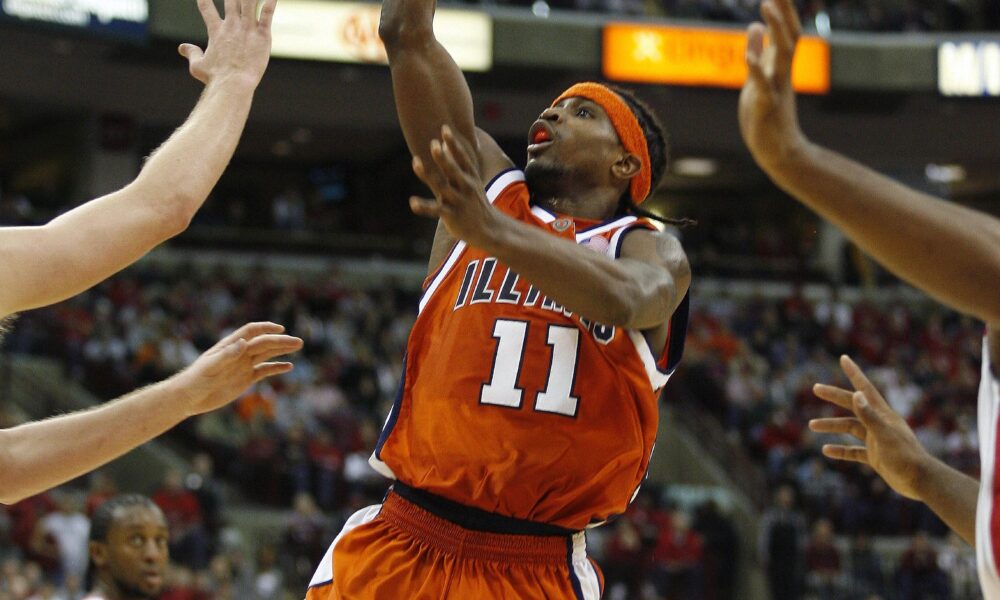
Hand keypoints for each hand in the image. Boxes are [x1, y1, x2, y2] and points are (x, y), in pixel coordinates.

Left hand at [171, 321, 302, 416]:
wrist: (190, 397)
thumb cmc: (196, 380)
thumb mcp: (211, 367)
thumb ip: (227, 355)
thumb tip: (243, 343)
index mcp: (230, 346)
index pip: (251, 332)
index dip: (265, 328)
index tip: (280, 329)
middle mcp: (239, 353)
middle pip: (264, 343)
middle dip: (281, 341)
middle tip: (298, 342)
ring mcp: (243, 365)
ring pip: (267, 354)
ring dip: (282, 350)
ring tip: (298, 346)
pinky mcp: (245, 379)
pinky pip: (264, 370)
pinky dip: (276, 368)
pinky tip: (288, 366)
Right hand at [178, 0, 277, 88]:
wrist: (234, 83)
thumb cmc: (215, 77)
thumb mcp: (197, 66)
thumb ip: (191, 53)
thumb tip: (182, 48)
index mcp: (216, 31)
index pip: (207, 7)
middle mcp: (231, 26)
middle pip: (231, 1)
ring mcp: (247, 28)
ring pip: (249, 2)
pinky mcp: (262, 35)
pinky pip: (267, 13)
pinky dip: (270, 3)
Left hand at [409, 126, 499, 247]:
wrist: (489, 229)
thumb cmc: (475, 201)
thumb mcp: (469, 180)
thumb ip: (455, 161)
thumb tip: (444, 142)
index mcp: (470, 176)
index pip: (463, 157)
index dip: (454, 144)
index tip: (444, 129)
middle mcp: (466, 187)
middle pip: (453, 169)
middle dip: (444, 157)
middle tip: (433, 143)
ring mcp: (459, 201)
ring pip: (442, 186)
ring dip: (427, 174)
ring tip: (415, 162)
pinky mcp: (452, 215)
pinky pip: (436, 210)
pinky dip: (424, 206)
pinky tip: (412, 202)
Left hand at [738, 0, 807, 170]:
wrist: (777, 150)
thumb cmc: (767, 113)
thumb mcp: (758, 77)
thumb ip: (759, 51)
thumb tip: (754, 24)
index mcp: (779, 65)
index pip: (785, 30)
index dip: (783, 8)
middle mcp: (782, 73)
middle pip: (789, 35)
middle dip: (783, 11)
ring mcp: (777, 88)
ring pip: (781, 55)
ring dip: (775, 30)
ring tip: (765, 7)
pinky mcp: (767, 106)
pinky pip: (763, 86)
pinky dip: (756, 69)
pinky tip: (747, 55)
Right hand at [808, 355, 931, 501]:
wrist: (920, 482)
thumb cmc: (905, 457)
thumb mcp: (885, 435)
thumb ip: (869, 415)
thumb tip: (856, 394)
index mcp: (882, 414)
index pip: (865, 389)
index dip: (854, 373)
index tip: (844, 358)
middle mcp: (878, 423)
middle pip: (852, 405)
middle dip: (834, 396)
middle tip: (816, 388)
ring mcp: (876, 440)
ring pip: (850, 428)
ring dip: (831, 426)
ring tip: (811, 425)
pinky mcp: (875, 456)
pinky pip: (853, 451)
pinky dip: (840, 450)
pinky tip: (826, 450)